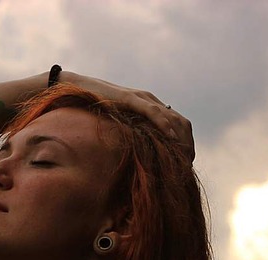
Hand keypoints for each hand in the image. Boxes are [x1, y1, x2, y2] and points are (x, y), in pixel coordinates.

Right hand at [62, 71, 194, 161]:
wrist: (79, 88)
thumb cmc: (97, 109)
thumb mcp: (121, 125)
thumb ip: (133, 134)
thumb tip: (141, 157)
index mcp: (152, 107)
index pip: (179, 124)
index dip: (187, 142)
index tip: (187, 161)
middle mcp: (152, 101)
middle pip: (181, 122)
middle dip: (188, 144)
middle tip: (188, 164)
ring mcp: (142, 98)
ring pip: (172, 117)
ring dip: (181, 138)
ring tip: (184, 156)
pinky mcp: (131, 99)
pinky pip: (153, 112)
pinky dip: (165, 125)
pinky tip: (172, 138)